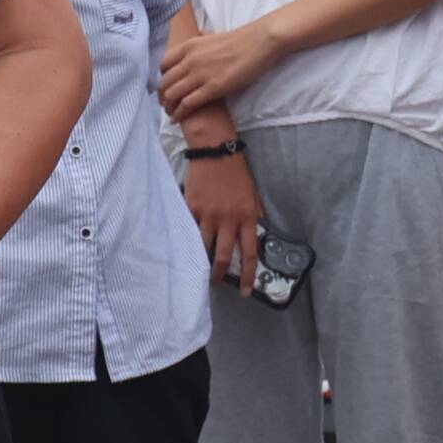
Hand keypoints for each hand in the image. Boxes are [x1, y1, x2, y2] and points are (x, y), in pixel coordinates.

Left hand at [155, 18, 287, 122]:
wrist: (259, 42)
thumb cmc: (242, 40)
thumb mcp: (213, 36)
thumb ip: (202, 39)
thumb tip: (201, 35)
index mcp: (189, 46)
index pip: (164, 65)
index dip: (162, 78)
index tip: (165, 87)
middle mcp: (189, 60)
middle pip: (165, 82)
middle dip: (162, 96)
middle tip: (165, 105)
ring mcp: (199, 75)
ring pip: (172, 95)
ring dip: (168, 107)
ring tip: (170, 114)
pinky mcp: (212, 89)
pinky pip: (187, 104)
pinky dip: (178, 114)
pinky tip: (176, 120)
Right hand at [183, 141, 260, 285]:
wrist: (215, 150)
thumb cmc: (237, 171)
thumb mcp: (253, 193)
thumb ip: (254, 213)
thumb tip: (255, 229)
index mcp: (247, 217)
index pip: (248, 253)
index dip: (247, 276)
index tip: (246, 292)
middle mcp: (228, 219)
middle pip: (223, 257)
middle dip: (219, 275)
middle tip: (216, 283)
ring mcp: (208, 215)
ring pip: (204, 247)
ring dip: (202, 259)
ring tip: (200, 265)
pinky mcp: (192, 208)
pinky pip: (190, 229)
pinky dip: (190, 238)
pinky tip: (188, 243)